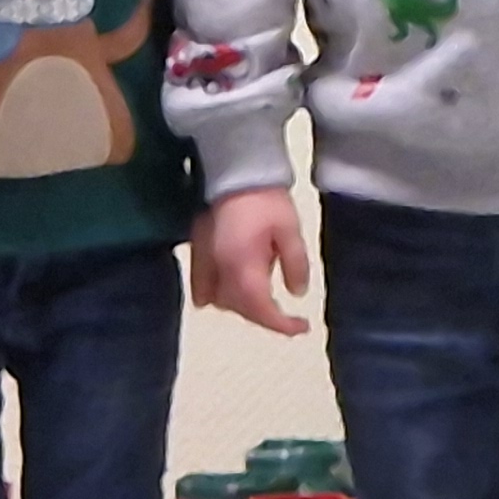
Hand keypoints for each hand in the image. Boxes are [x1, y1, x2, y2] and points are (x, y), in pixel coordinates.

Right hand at [194, 190, 313, 335]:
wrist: (235, 171)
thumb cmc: (266, 199)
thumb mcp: (290, 230)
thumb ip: (295, 264)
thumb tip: (297, 293)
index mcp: (243, 267)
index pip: (260, 310)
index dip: (282, 324)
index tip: (301, 327)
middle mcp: (219, 272)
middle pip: (240, 309)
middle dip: (264, 316)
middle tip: (287, 316)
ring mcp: (203, 263)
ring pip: (221, 301)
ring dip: (242, 306)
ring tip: (265, 299)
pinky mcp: (197, 253)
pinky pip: (203, 289)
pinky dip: (218, 295)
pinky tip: (233, 289)